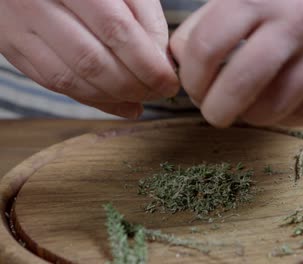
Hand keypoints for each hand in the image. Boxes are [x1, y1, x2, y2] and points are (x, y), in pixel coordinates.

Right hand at [0, 0, 178, 117]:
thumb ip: (144, 17)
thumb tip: (161, 63)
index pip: (115, 30)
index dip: (147, 64)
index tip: (169, 81)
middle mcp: (37, 1)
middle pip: (92, 61)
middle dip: (133, 86)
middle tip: (159, 94)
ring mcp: (18, 26)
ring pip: (71, 79)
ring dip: (113, 97)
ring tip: (142, 99)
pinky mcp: (12, 46)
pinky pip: (54, 84)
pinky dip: (92, 99)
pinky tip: (120, 103)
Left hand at [170, 0, 302, 126]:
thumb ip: (205, 24)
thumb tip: (179, 63)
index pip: (207, 48)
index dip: (191, 78)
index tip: (192, 87)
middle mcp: (297, 19)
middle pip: (241, 85)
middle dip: (216, 110)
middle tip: (213, 112)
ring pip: (275, 107)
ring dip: (250, 116)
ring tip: (245, 106)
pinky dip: (285, 117)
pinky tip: (276, 104)